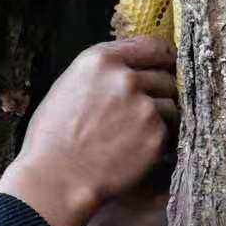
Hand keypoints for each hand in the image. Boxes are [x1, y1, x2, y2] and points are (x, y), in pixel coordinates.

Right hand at [0, 37, 177, 225]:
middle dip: (160, 92)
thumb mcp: (68, 87)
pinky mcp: (156, 135)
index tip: (166, 67)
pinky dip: (161, 140)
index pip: (151, 46)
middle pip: (165, 76)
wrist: (56, 179)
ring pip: (172, 104)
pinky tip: (140, 150)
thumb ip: (102, 73)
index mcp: (99, 60)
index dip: (163, 58)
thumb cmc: (53, 137)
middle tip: (144, 113)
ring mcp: (143, 106)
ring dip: (162, 117)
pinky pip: (171, 131)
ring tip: (138, 135)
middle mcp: (125, 78)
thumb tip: (132, 68)